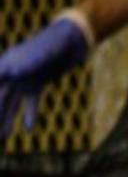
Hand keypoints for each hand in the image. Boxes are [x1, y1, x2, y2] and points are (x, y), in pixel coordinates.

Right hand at [0, 17, 88, 133]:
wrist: (72, 38)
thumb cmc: (56, 41)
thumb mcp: (45, 51)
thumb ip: (30, 61)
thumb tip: (13, 71)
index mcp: (8, 63)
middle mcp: (12, 72)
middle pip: (0, 96)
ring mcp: (24, 78)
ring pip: (12, 102)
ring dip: (7, 118)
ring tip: (3, 137)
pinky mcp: (37, 83)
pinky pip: (30, 101)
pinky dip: (29, 114)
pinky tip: (28, 129)